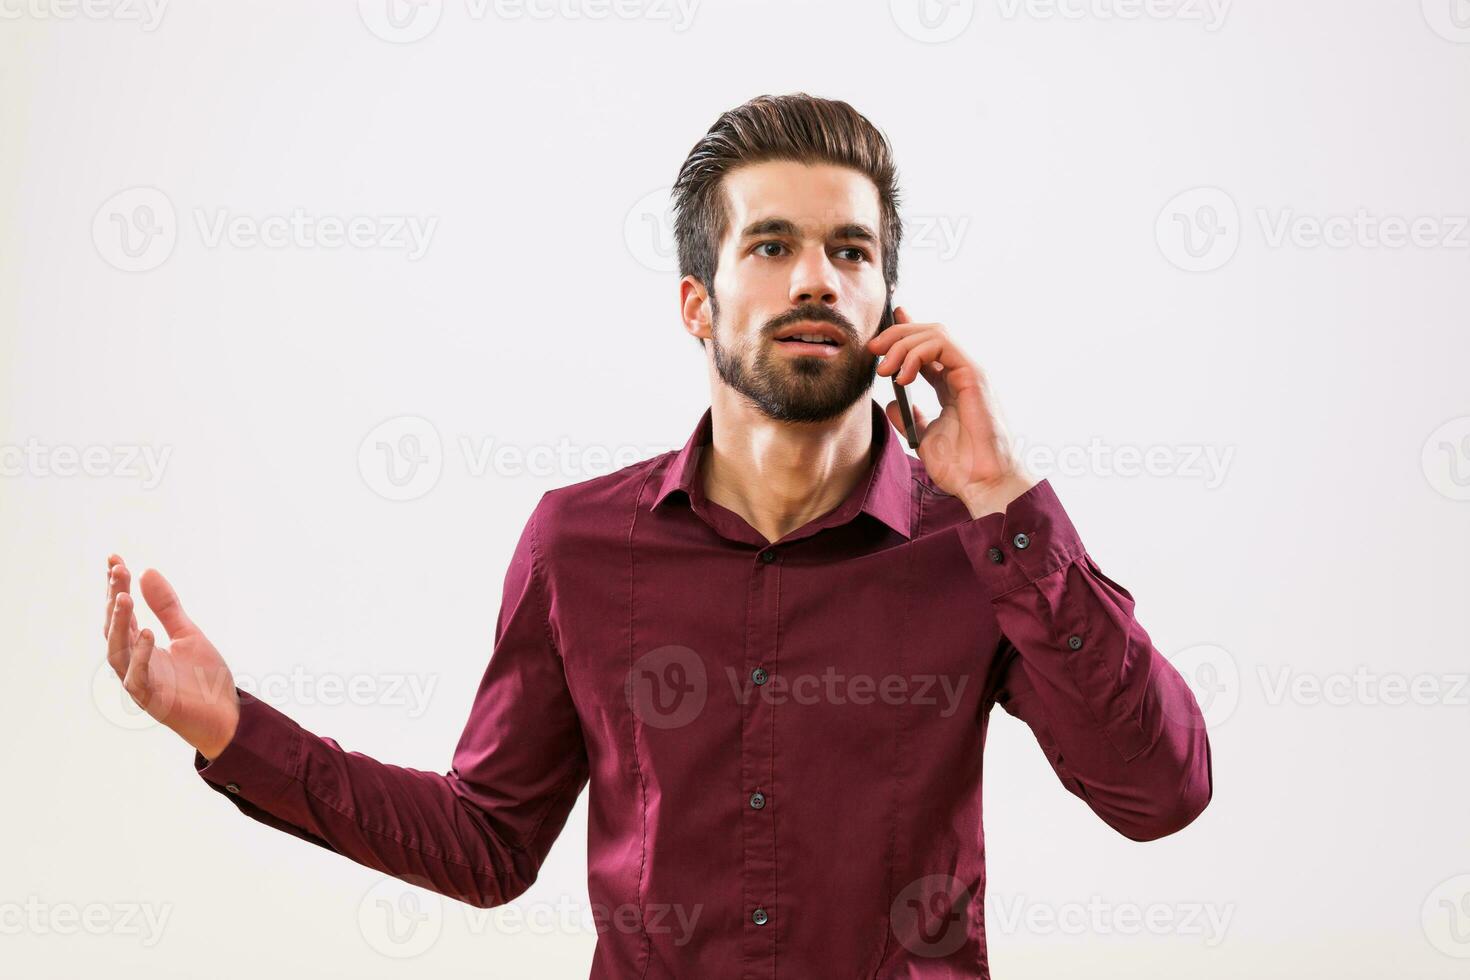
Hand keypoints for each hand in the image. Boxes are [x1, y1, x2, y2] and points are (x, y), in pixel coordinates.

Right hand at [104, 555, 239, 760]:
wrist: (225, 716)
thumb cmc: (204, 679)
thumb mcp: (188, 633)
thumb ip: (167, 607)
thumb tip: (147, 570)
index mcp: (141, 647)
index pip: (123, 613)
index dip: (116, 587)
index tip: (114, 558)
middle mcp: (134, 663)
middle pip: (115, 627)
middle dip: (113, 598)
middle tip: (116, 569)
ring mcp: (140, 681)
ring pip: (117, 651)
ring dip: (119, 624)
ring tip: (123, 597)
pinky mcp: (151, 700)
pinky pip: (137, 677)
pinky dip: (140, 655)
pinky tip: (147, 633)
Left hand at [868, 307, 1037, 516]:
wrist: (980, 482)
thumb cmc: (960, 465)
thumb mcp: (923, 437)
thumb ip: (907, 418)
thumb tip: (890, 402)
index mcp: (951, 386)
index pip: (927, 349)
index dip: (904, 333)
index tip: (880, 334)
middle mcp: (961, 374)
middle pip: (928, 334)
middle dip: (896, 334)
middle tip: (873, 349)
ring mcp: (968, 372)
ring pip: (934, 333)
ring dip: (902, 344)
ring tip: (884, 369)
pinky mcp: (973, 375)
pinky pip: (942, 346)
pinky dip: (917, 354)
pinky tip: (904, 377)